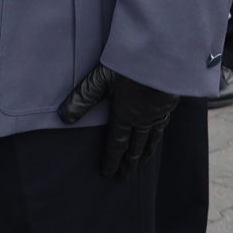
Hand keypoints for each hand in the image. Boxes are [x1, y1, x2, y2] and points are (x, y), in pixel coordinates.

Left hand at [57, 64, 179, 178]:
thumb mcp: (100, 79)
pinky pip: (162, 126)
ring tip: (143, 162)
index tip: (108, 173)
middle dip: (128, 163)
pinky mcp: (169, 103)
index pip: (116, 143)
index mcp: (124, 116)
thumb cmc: (129, 64)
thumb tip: (63, 118)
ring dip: (145, 153)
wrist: (163, 55)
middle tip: (125, 177)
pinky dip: (158, 136)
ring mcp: (157, 112)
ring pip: (151, 138)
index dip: (111, 159)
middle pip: (134, 146)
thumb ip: (82, 98)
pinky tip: (158, 134)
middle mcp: (142, 119)